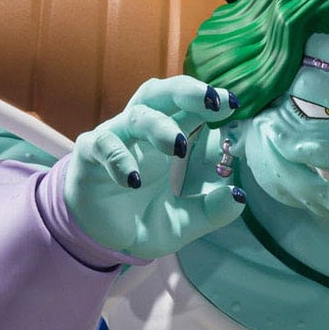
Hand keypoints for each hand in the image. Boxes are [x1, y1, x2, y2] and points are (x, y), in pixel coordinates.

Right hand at [63, 77, 244, 259]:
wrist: (101, 239)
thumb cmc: (144, 218)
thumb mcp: (183, 222)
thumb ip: (210, 211)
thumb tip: (238, 197)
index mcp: (169, 136)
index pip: (189, 106)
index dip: (209, 99)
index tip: (232, 103)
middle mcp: (143, 132)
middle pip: (161, 94)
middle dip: (187, 91)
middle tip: (212, 102)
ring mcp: (116, 140)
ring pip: (136, 116)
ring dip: (159, 125)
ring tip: (179, 146)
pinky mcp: (90, 157)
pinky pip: (104, 146)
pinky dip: (120, 159)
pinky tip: (133, 180)